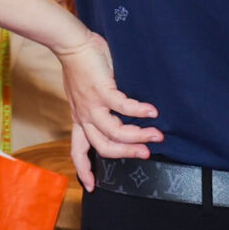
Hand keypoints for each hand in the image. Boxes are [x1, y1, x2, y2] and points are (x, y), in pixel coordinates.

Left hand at [49, 30, 160, 188]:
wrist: (71, 43)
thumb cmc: (81, 64)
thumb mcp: (84, 93)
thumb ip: (99, 105)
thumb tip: (121, 113)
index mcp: (80, 118)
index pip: (78, 151)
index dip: (84, 170)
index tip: (92, 186)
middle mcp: (84, 115)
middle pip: (104, 147)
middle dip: (128, 154)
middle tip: (148, 153)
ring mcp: (92, 105)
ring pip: (115, 133)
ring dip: (139, 136)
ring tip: (157, 134)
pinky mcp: (101, 90)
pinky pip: (123, 107)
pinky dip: (140, 112)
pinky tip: (153, 111)